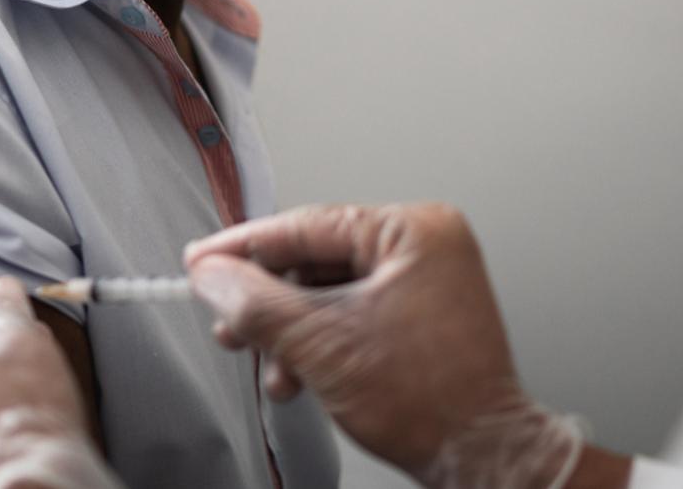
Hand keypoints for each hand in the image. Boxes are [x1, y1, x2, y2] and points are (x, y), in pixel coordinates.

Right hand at [185, 203, 582, 488]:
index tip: (202, 260)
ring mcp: (428, 281)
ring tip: (263, 360)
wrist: (481, 458)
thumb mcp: (321, 344)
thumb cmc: (429, 401)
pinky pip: (355, 312)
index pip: (308, 225)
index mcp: (413, 230)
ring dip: (290, 329)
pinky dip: (320, 341)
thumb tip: (212, 276)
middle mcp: (425, 245)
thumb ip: (256, 303)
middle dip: (268, 301)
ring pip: (332, 291)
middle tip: (227, 322)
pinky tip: (297, 373)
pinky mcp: (423, 316)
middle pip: (317, 259)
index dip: (245, 247)